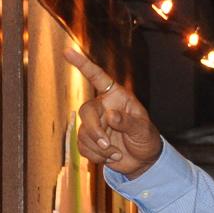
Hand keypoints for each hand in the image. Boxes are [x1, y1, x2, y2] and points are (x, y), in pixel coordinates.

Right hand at [65, 48, 162, 176]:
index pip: (97, 77)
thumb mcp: (143, 130)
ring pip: (83, 133)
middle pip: (86, 112)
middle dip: (94, 131)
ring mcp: (94, 124)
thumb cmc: (145, 139)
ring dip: (98, 149)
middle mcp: (102, 107)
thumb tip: (110, 116)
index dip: (83, 64)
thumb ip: (128, 122)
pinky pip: (82, 147)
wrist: (143, 160)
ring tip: (117, 154)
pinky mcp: (89, 140)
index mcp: (116, 96)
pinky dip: (95, 156)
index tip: (68, 51)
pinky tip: (111, 158)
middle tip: (107, 145)